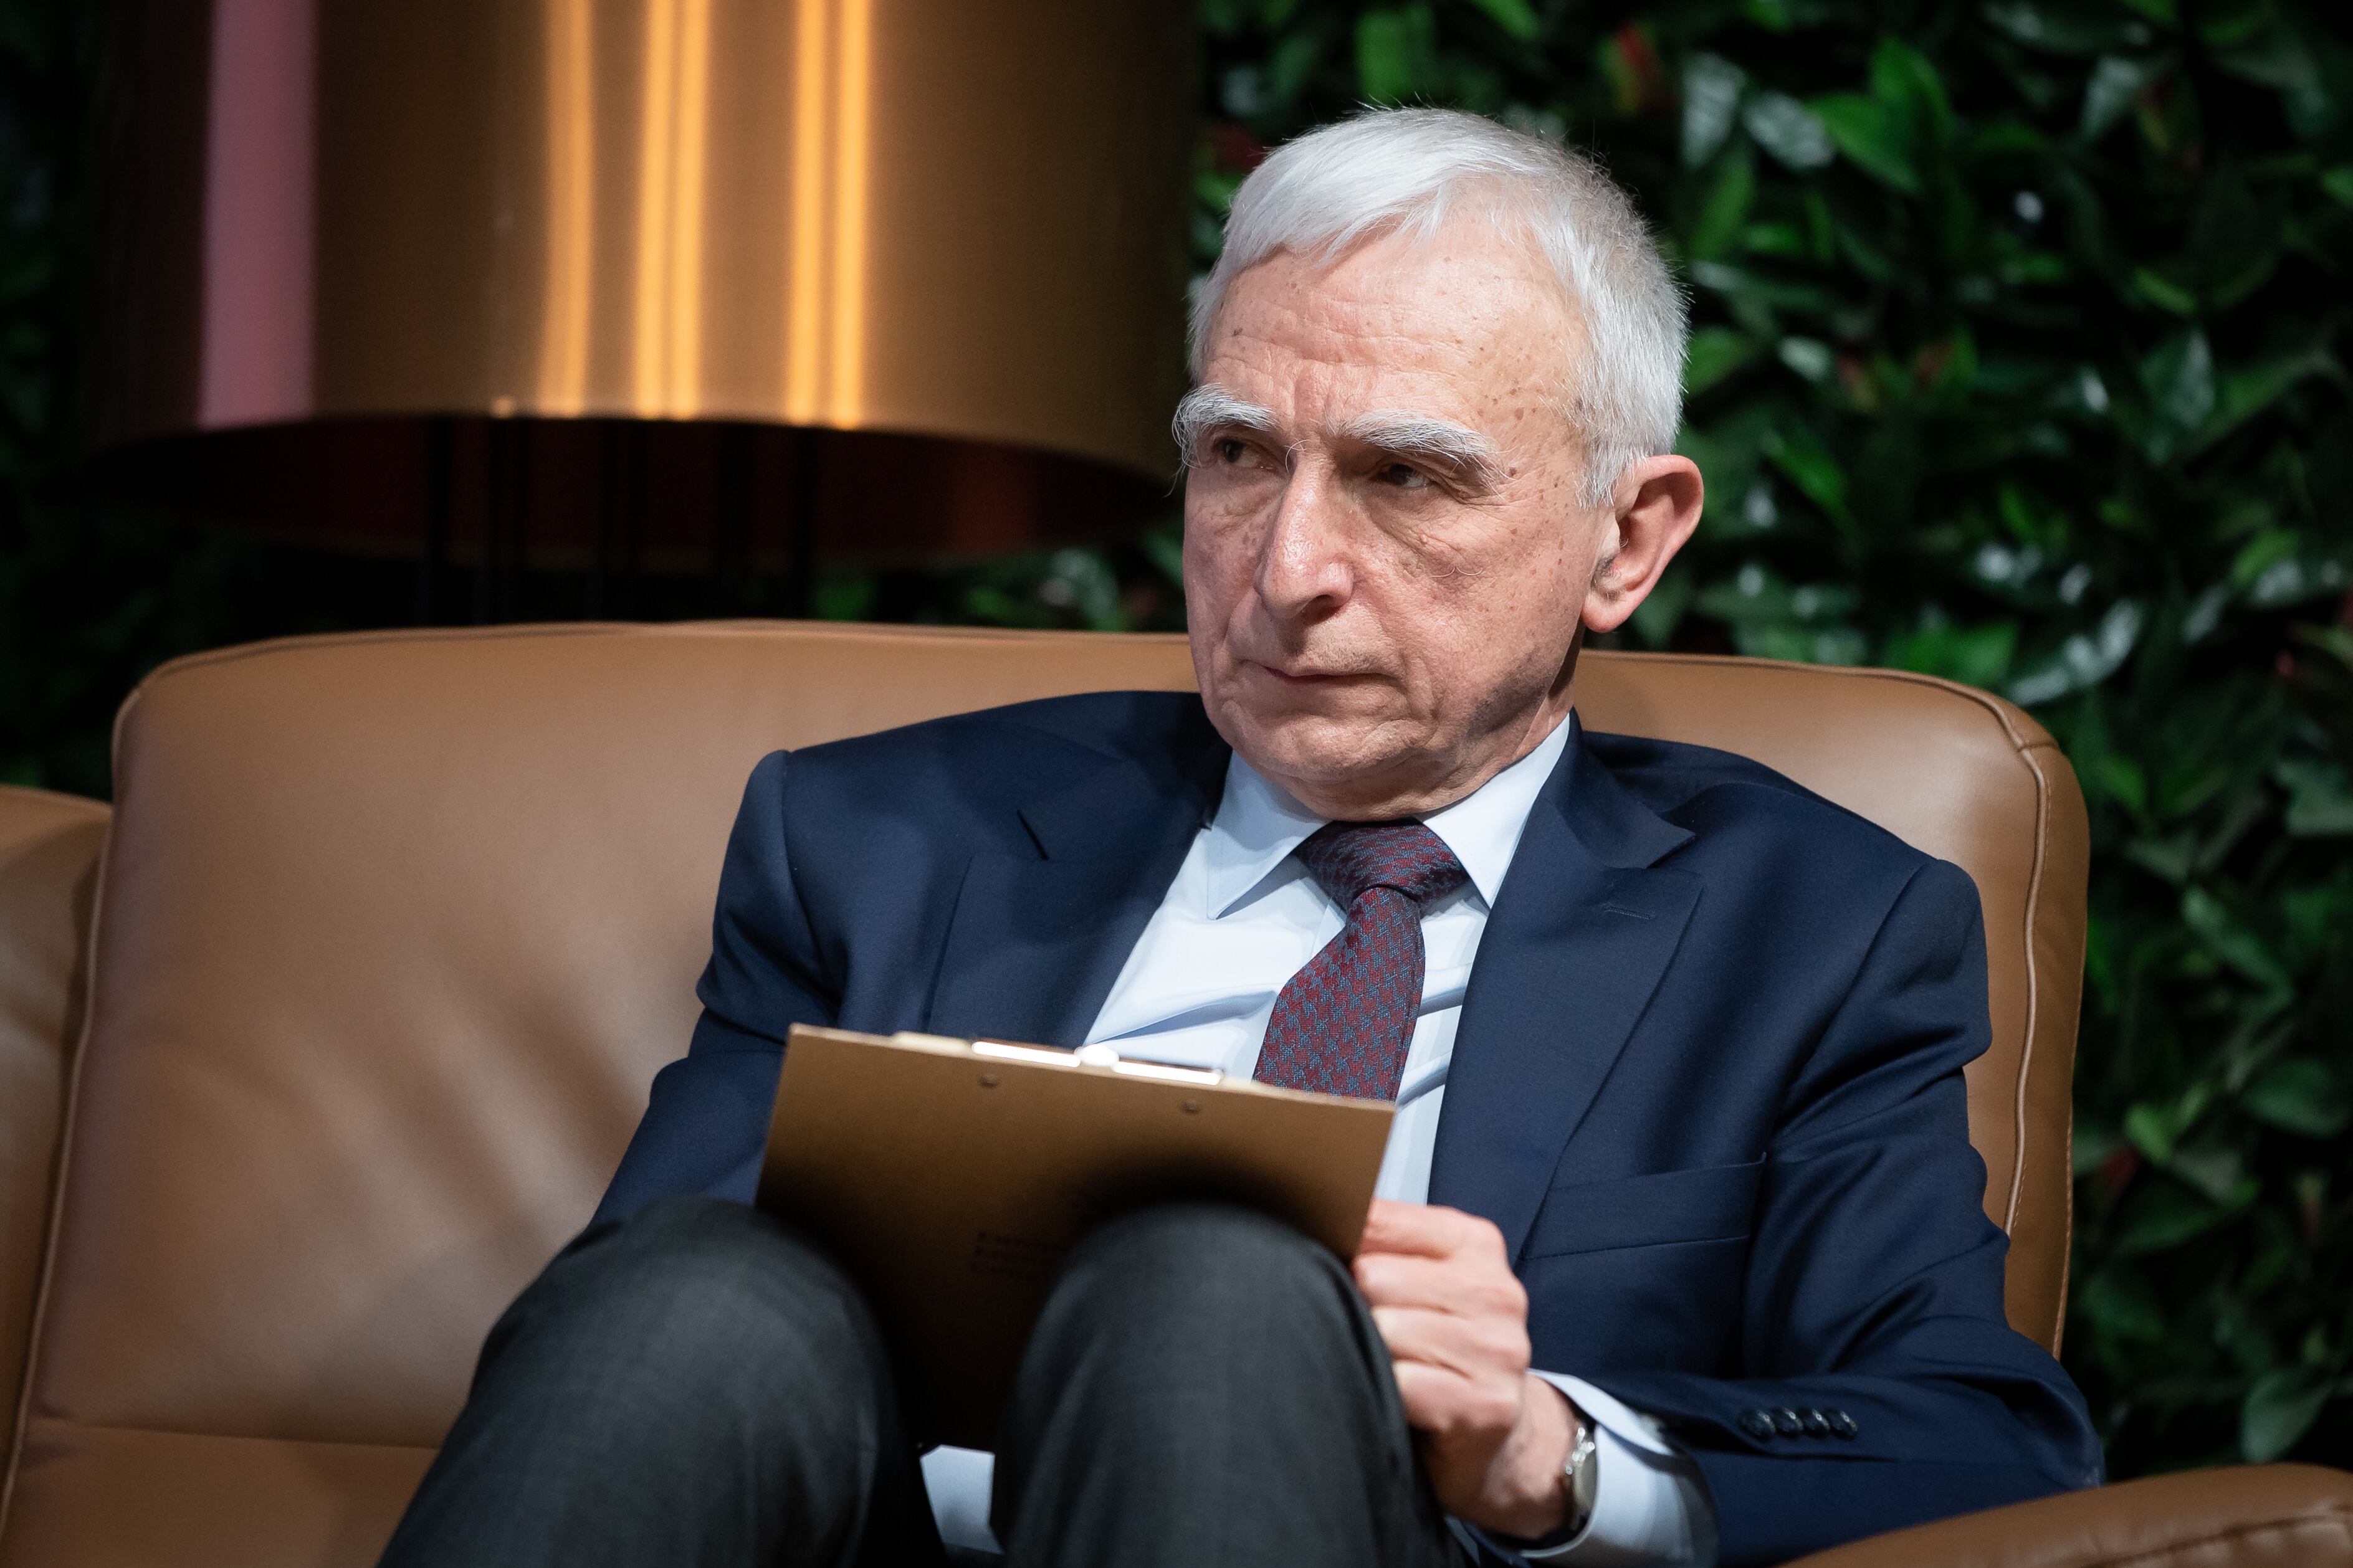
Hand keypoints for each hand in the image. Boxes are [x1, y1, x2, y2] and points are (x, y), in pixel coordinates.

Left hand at [1353, 1198, 1579, 1539]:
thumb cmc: (1442, 1344)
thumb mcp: (1424, 1278)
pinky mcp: (1485, 1405)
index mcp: (1475, 1243)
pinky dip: (1383, 1392)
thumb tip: (1310, 1216)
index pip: (1379, 1219)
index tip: (1325, 1261)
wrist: (1500, 1431)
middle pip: (1373, 1276)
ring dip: (1368, 1351)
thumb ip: (1380, 1243)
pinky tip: (1393, 1397)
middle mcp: (1494, 1290)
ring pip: (1385, 1329)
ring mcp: (1496, 1349)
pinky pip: (1400, 1384)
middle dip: (1352, 1302)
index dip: (1337, 1242)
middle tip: (1360, 1328)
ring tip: (1378, 1363)